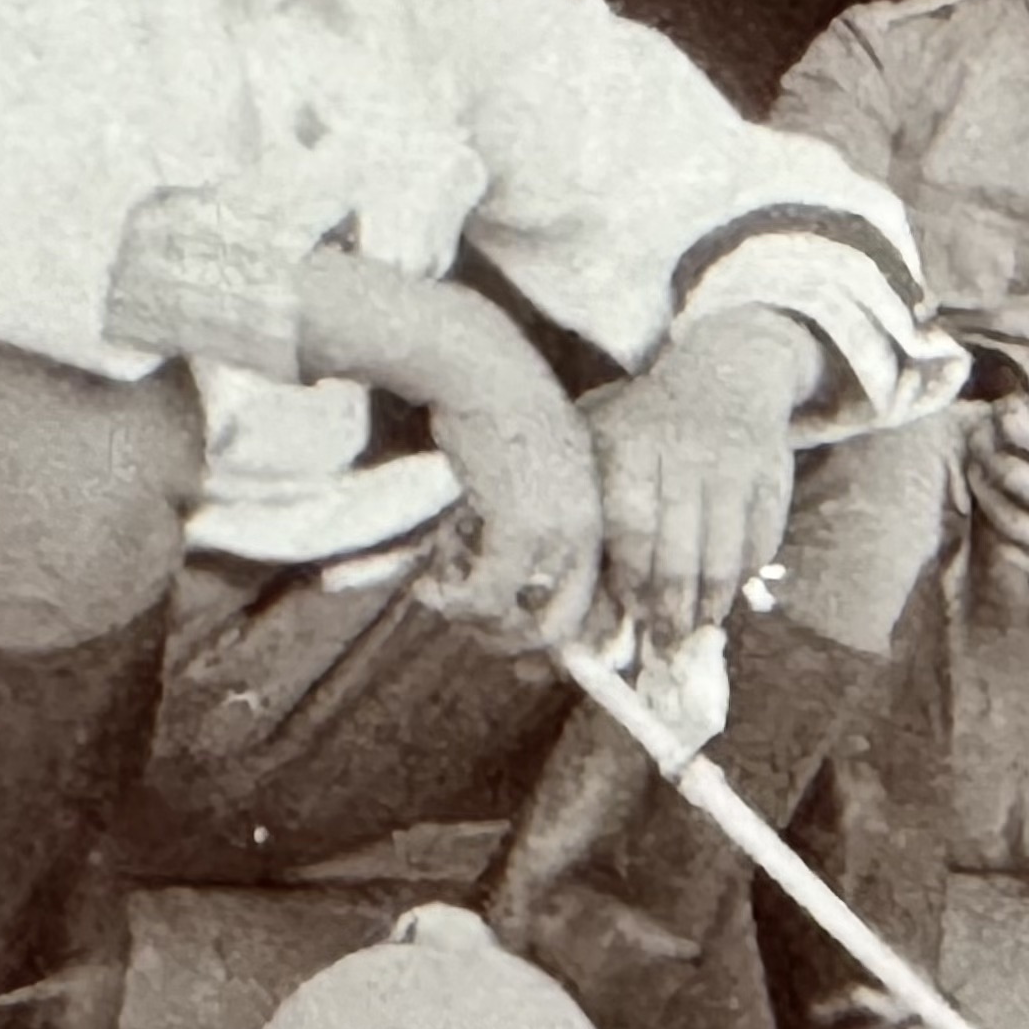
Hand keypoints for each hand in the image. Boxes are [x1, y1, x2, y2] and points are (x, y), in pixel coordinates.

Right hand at [418, 344, 605, 653]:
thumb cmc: (499, 414)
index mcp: (600, 520)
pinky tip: (428, 588)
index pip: (593, 606)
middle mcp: (588, 533)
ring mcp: (559, 532)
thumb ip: (529, 523)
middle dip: (512, 645)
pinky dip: (454, 603)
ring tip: (440, 598)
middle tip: (469, 631)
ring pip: (522, 621)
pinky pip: (489, 597)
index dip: (554, 642)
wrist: (484, 370)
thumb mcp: (531, 474)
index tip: (518, 658)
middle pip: (561, 628)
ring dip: (473, 624)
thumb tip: (501, 580)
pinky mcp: (520, 527)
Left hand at [587, 308, 820, 647]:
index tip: (633, 612)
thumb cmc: (647, 420)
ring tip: (701, 625)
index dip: (633, 578)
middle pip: (679, 547)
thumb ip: (589, 502)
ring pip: (725, 549)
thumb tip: (577, 589)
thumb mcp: (604, 436)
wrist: (728, 368)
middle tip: (668, 640)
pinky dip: (747, 570)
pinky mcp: (774, 471)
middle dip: (672, 604)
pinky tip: (730, 590)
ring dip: (712, 598)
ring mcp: (735, 460)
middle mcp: (684, 449)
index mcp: (631, 442)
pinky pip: (762, 536)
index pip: (632, 527)